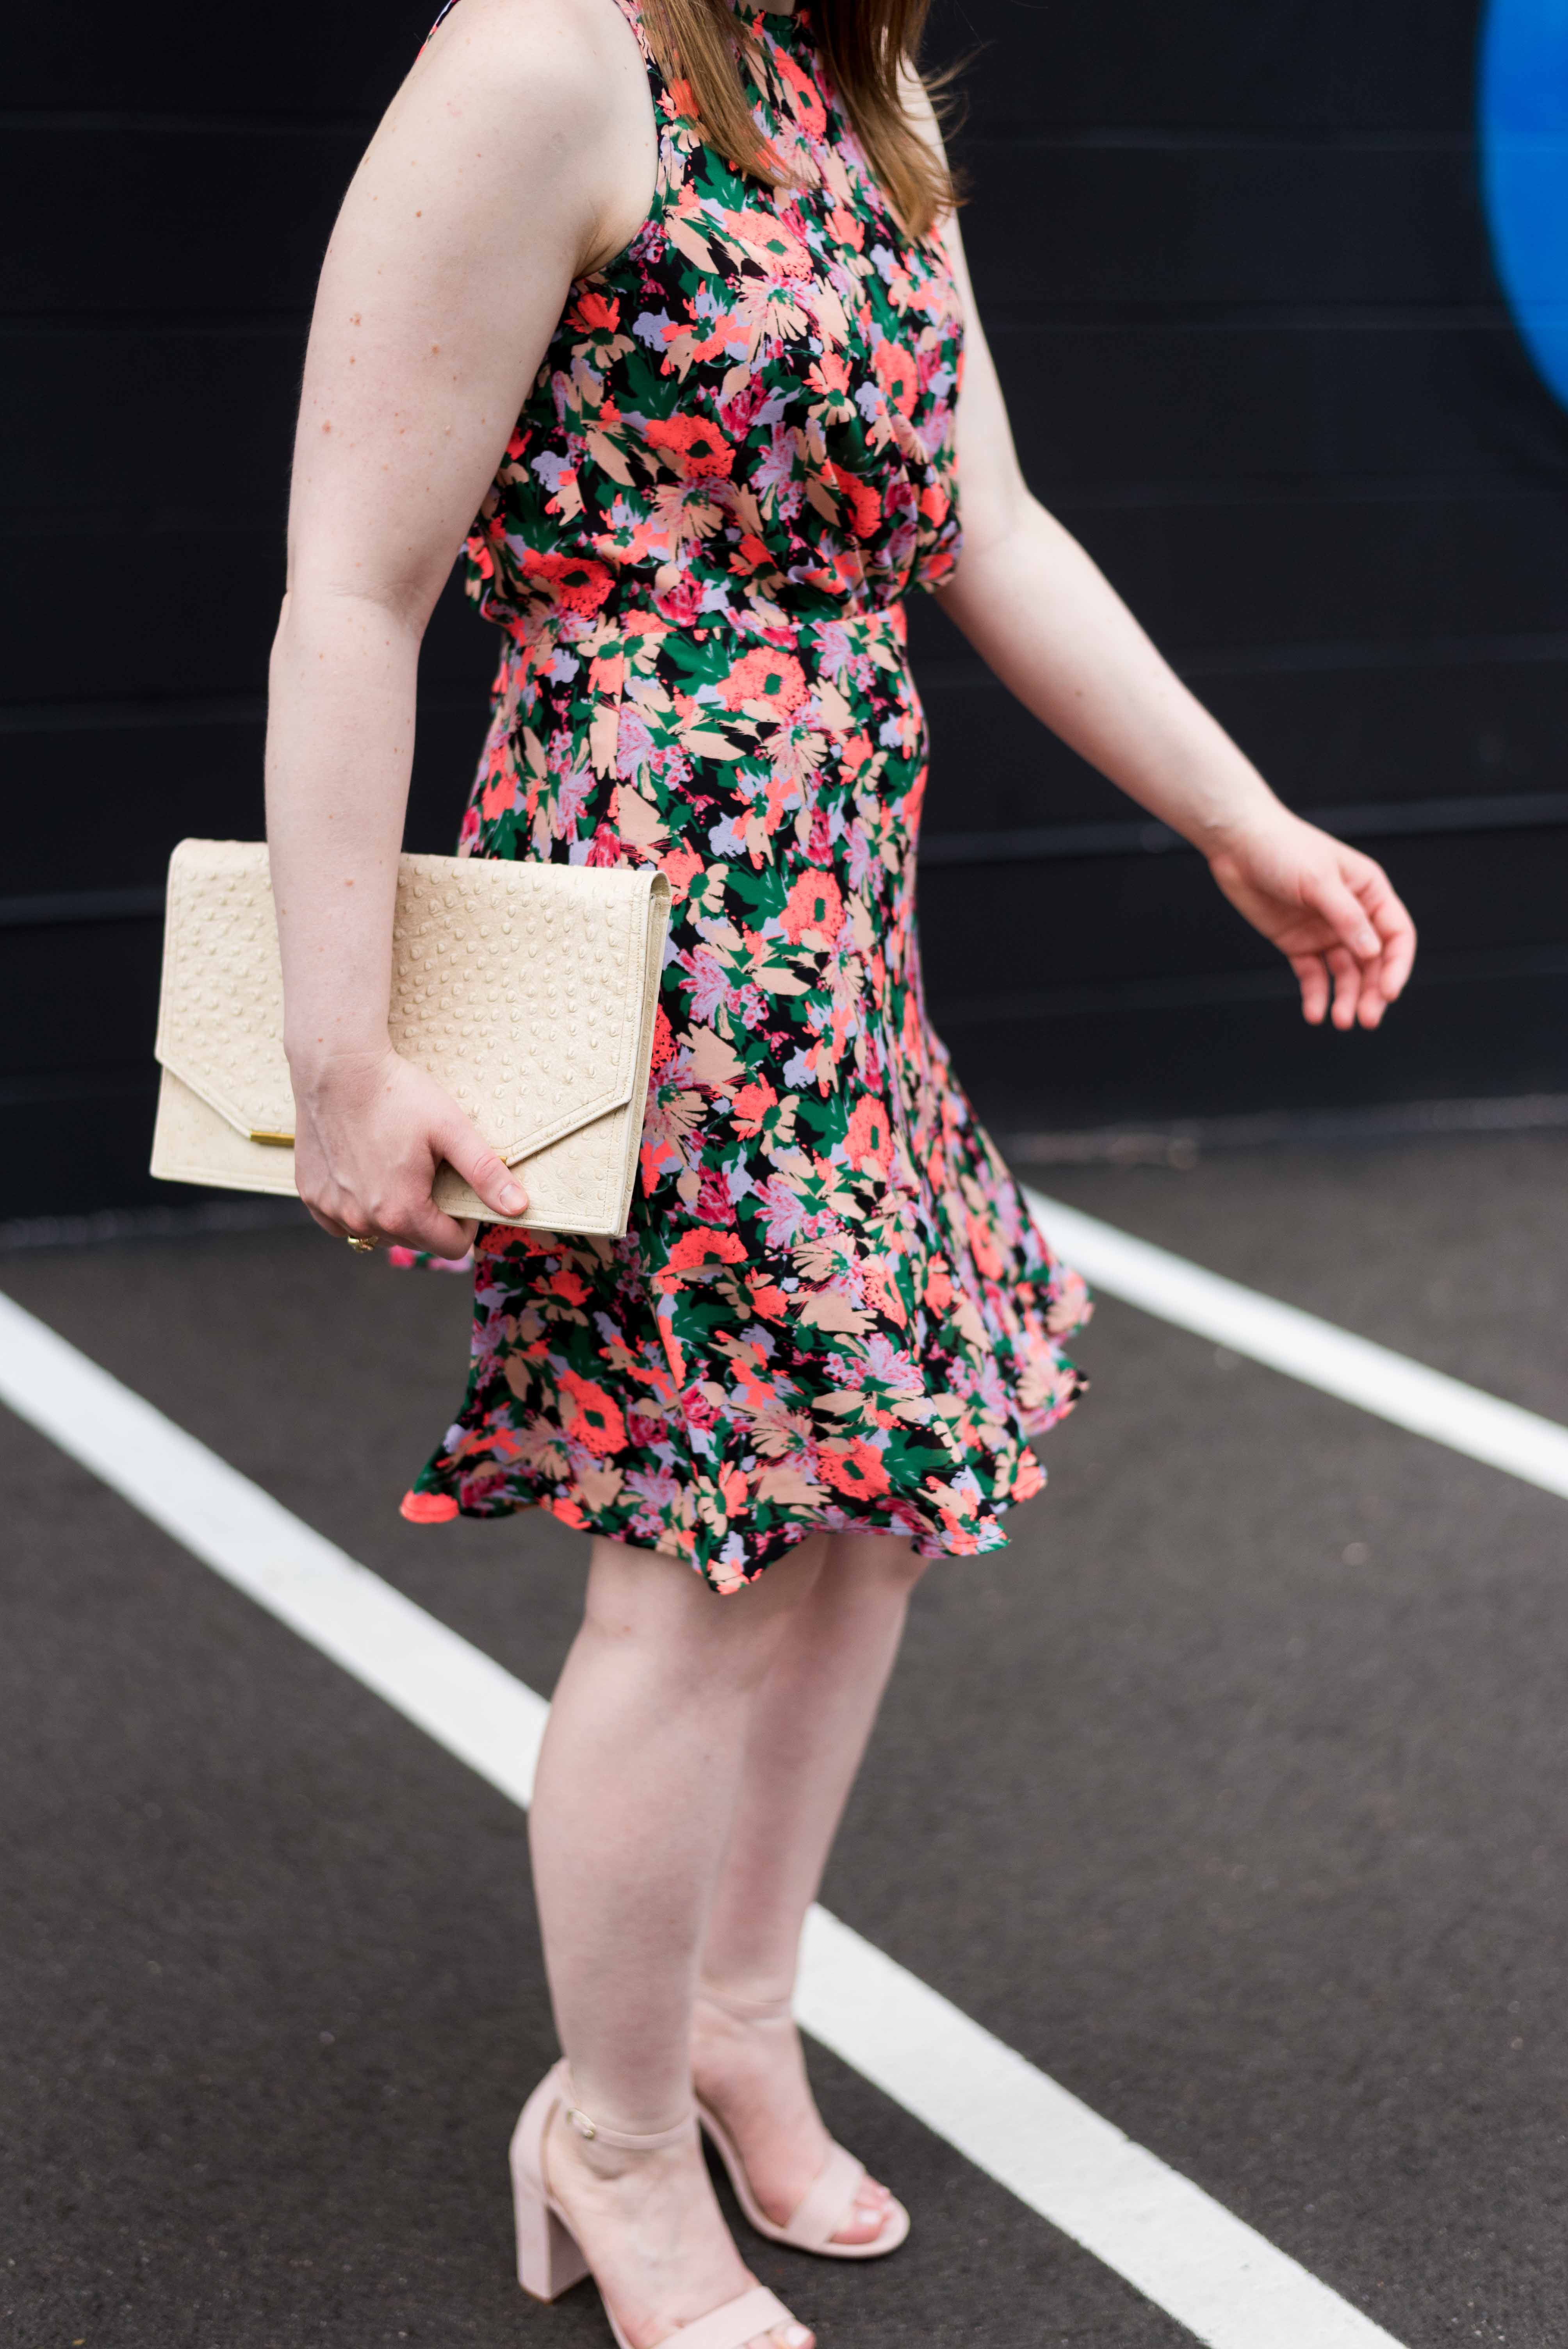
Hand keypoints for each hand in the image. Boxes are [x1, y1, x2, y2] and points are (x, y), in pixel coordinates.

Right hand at [290, 1045, 527, 1252]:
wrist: (337, 1066)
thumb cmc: (397, 1094)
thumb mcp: (451, 1130)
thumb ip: (486, 1174)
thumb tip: (519, 1208)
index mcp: (401, 1213)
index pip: (449, 1248)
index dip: (464, 1223)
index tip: (460, 1191)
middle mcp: (362, 1221)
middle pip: (414, 1241)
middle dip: (430, 1216)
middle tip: (429, 1172)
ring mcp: (332, 1210)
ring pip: (377, 1232)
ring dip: (393, 1213)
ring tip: (397, 1169)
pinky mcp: (310, 1194)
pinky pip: (342, 1220)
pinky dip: (358, 1206)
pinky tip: (364, 1173)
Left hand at [1208, 809, 1416, 1029]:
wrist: (1238, 845)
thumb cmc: (1283, 848)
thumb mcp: (1319, 881)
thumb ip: (1347, 917)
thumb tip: (1372, 953)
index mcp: (1370, 892)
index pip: (1396, 935)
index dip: (1397, 966)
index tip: (1389, 993)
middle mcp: (1353, 915)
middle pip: (1373, 962)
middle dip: (1372, 992)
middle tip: (1366, 1019)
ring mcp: (1325, 931)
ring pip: (1346, 974)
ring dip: (1346, 999)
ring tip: (1342, 1021)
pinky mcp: (1299, 944)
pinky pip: (1314, 975)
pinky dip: (1316, 995)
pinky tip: (1314, 1013)